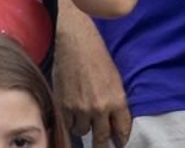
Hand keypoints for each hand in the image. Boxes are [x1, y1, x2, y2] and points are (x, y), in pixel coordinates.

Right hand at [54, 13, 131, 147]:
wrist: (77, 46)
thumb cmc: (99, 58)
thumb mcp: (115, 80)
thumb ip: (115, 101)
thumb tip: (113, 118)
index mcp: (116, 100)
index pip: (121, 129)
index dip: (120, 138)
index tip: (119, 143)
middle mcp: (99, 108)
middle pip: (101, 137)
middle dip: (102, 144)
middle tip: (103, 146)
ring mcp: (79, 109)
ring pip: (83, 131)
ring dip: (85, 128)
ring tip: (86, 120)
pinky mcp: (63, 106)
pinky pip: (67, 124)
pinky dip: (71, 122)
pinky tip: (73, 117)